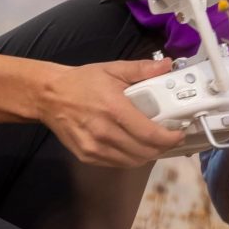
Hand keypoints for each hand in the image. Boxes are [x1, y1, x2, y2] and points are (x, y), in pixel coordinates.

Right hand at [36, 59, 187, 166]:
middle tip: (169, 137)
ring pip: (133, 161)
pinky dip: (131, 157)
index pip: (150, 134)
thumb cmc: (82, 82)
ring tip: (153, 142)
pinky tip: (133, 146)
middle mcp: (105, 132)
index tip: (179, 133)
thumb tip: (167, 65)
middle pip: (145, 152)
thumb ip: (142, 69)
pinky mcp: (87, 156)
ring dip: (148, 154)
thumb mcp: (113, 69)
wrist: (49, 96)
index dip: (170, 138)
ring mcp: (95, 148)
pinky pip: (117, 163)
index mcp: (114, 109)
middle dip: (162, 147)